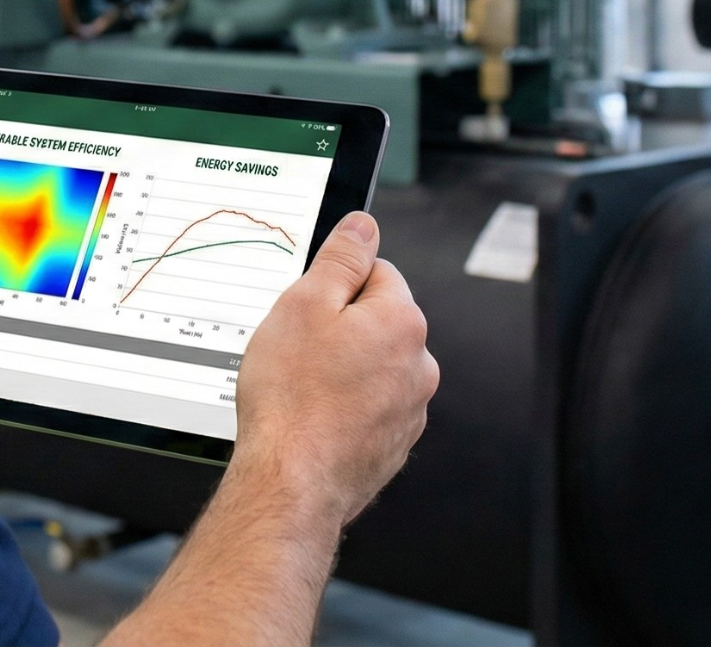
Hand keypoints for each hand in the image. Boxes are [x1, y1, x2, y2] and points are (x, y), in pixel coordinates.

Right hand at [98, 213, 436, 646]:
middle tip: (297, 347)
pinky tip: (312, 416)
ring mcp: (410, 408)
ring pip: (372, 365)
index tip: (308, 305)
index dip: (335, 284)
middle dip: (340, 326)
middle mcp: (418, 364)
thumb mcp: (304, 304)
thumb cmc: (292, 398)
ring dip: (343, 367)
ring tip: (301, 386)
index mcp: (401, 320)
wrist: (292, 482)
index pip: (377, 271)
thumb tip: (363, 227)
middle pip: (377, 319)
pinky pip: (369, 406)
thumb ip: (340, 258)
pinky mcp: (394, 443)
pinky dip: (345, 405)